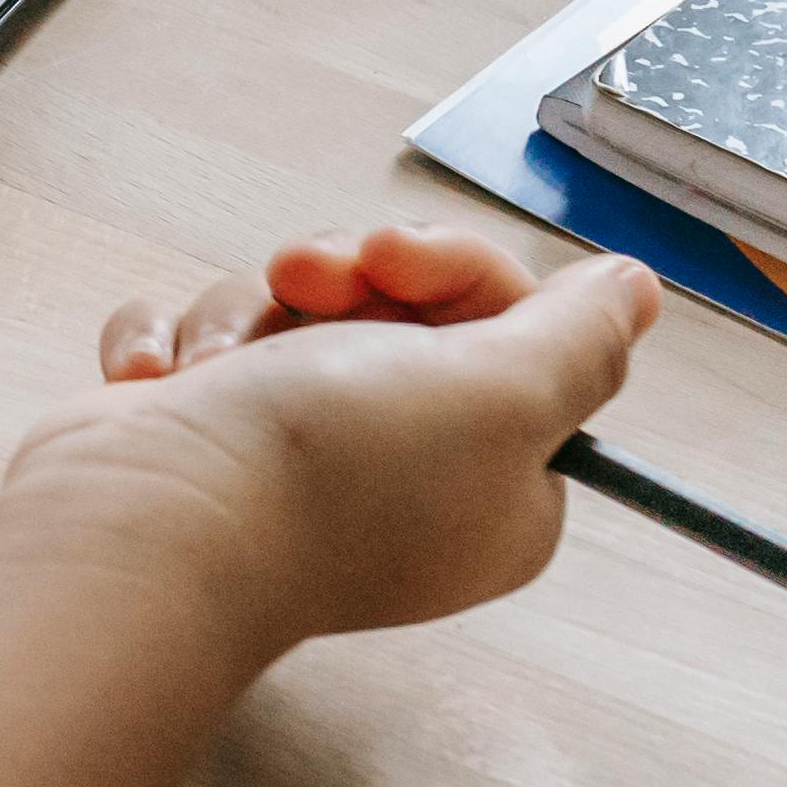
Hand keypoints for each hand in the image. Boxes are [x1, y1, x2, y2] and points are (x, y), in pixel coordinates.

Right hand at [34, 222, 659, 651]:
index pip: (509, 330)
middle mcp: (407, 474)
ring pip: (287, 314)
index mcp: (498, 482)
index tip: (396, 262)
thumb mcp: (502, 392)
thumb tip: (635, 291)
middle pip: (396, 308)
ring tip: (219, 361)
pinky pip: (198, 345)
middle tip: (305, 282)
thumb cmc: (330, 471)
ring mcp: (296, 458)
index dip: (451, 272)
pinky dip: (171, 347)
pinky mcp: (204, 438)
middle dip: (339, 275)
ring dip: (245, 311)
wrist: (150, 525)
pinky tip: (158, 381)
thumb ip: (580, 337)